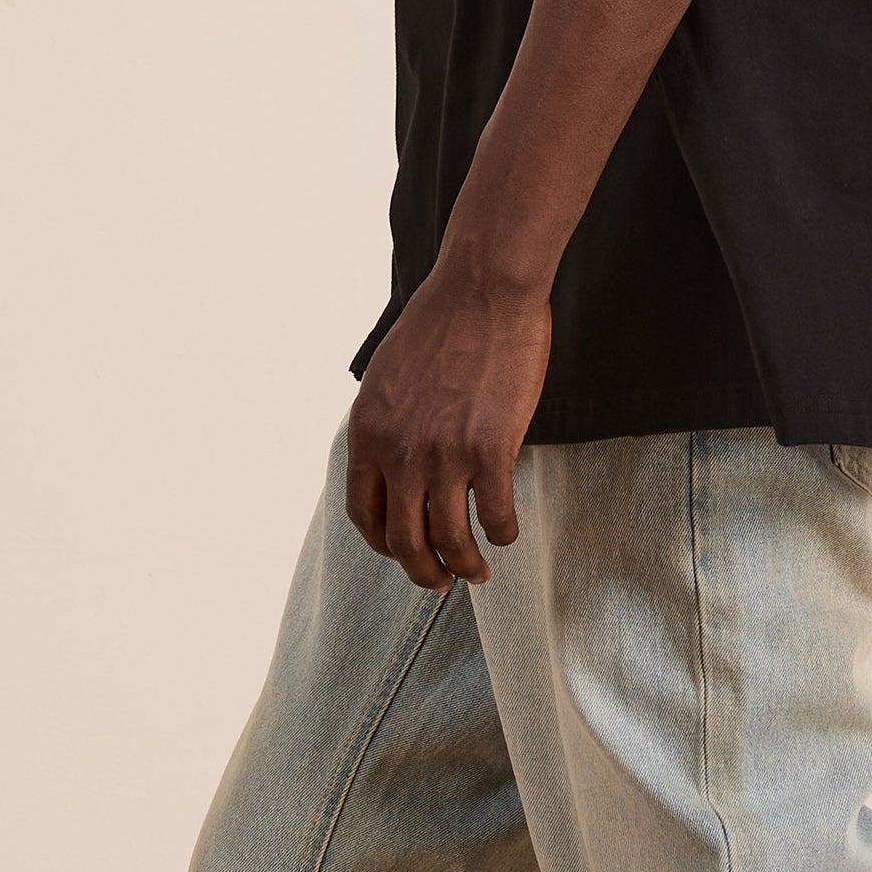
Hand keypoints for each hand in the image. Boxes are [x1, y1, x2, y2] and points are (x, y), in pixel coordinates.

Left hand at [344, 263, 551, 587]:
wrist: (482, 290)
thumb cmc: (442, 324)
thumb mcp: (388, 376)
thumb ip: (385, 424)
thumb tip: (392, 461)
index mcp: (368, 434)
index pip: (364, 515)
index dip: (385, 545)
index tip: (405, 553)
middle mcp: (399, 452)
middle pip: (405, 541)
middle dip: (424, 572)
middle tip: (442, 581)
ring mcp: (444, 454)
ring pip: (451, 540)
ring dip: (466, 566)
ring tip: (479, 572)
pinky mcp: (490, 449)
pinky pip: (496, 514)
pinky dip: (503, 533)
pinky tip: (508, 531)